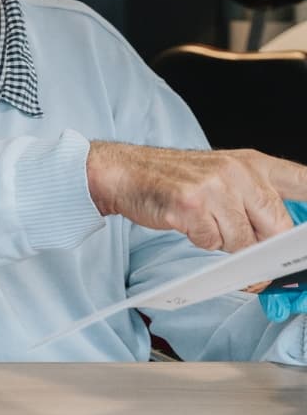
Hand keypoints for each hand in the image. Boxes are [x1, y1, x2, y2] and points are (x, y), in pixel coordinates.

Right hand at [86, 141, 306, 251]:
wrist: (126, 172)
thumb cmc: (175, 179)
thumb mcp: (224, 176)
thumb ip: (257, 202)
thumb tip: (284, 242)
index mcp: (253, 163)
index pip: (305, 181)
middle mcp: (239, 171)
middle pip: (278, 226)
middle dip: (265, 247)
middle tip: (251, 252)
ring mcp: (215, 186)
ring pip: (243, 241)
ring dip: (225, 243)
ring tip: (205, 223)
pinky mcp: (191, 204)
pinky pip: (212, 243)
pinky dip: (201, 241)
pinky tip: (188, 222)